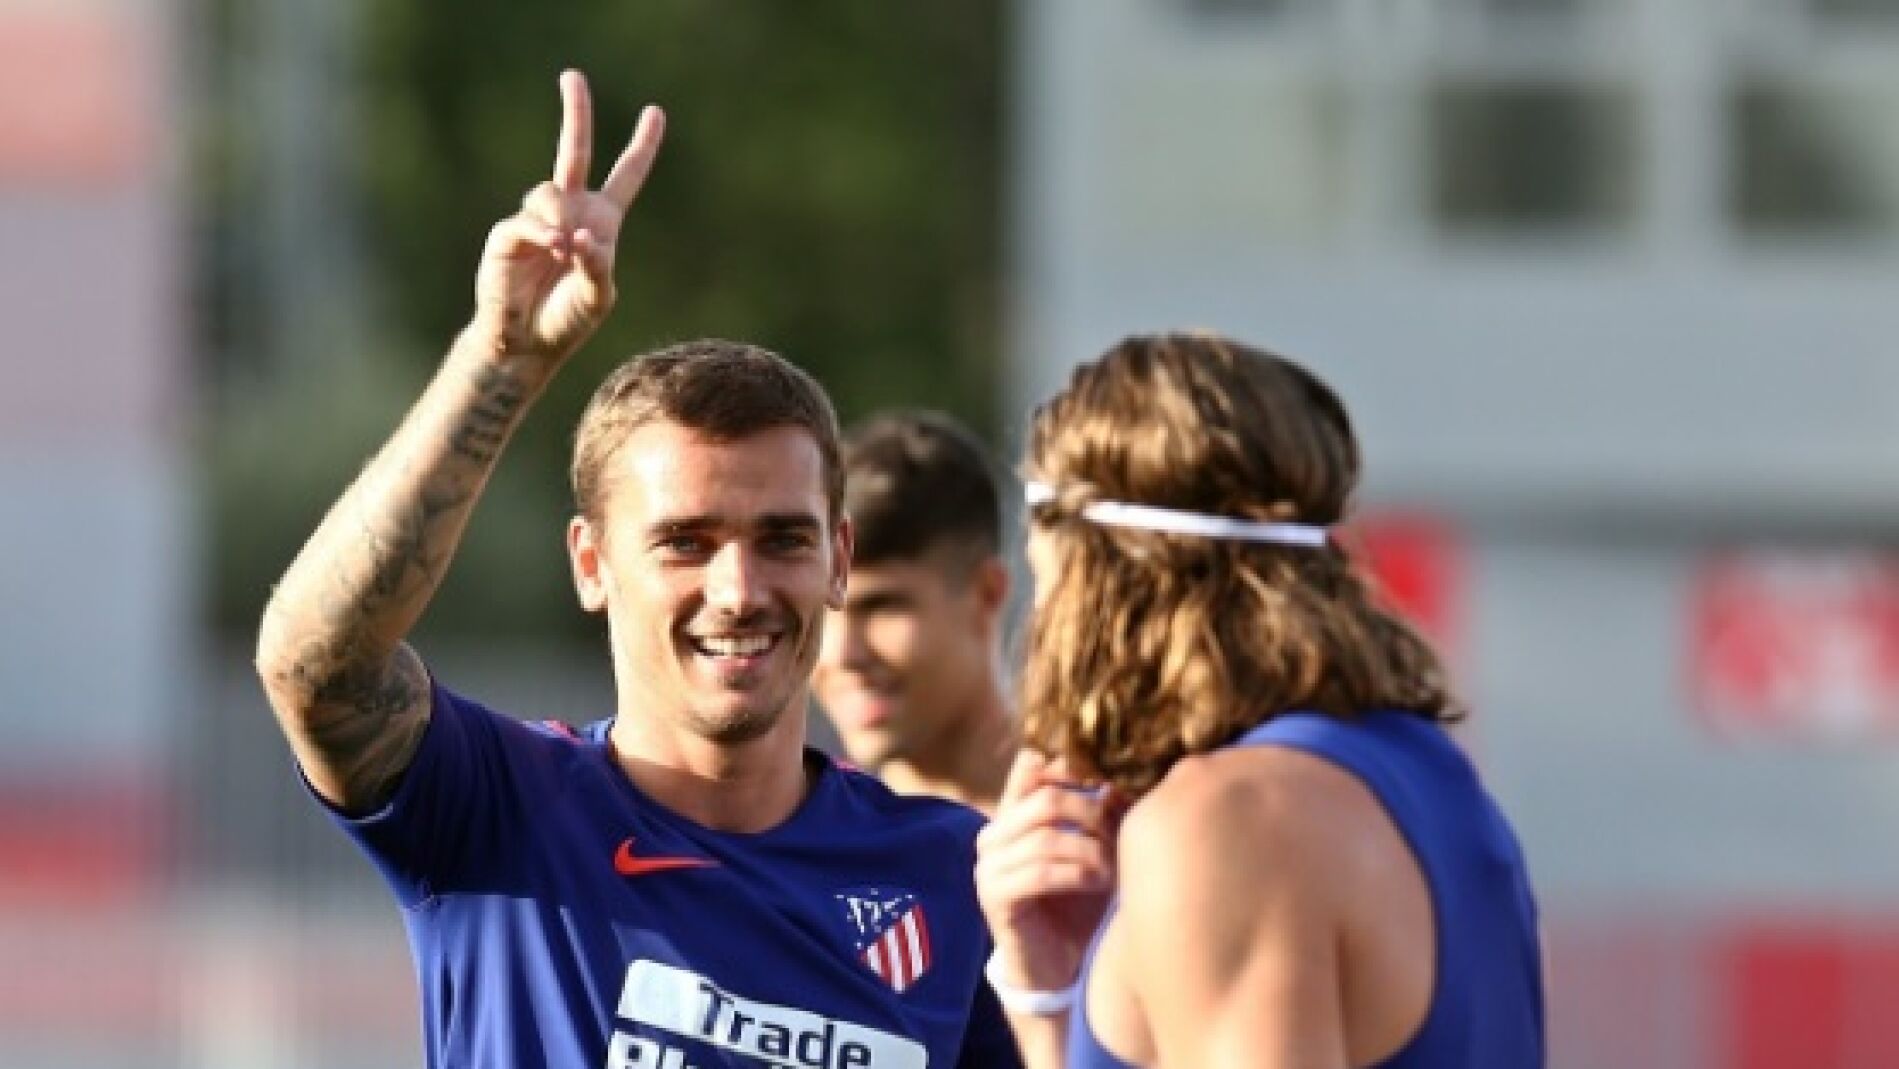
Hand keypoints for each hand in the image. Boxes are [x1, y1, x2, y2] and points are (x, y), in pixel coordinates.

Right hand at [471, 70, 664, 362]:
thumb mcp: (599, 297)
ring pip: (550, 193)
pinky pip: (527, 224)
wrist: (527, 343)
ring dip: (561, 219)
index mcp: (601, 222)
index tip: (655, 113)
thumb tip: (579, 235)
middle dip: (575, 113)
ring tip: (563, 251)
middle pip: (575, 152)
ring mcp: (537, 221)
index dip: (641, 146)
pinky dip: (542, 234)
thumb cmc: (568, 320)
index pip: (626, 176)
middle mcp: (569, 213)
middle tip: (572, 76)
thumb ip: (598, 265)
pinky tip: (553, 248)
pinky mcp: (508, 236)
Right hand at [975, 749, 1122, 992]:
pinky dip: (1076, 875)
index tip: (1110, 786)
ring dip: (1090, 850)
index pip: (1032, 769)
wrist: (1057, 963)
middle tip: (1120, 835)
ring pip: (1045, 839)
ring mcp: (987, 866)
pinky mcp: (994, 897)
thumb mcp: (1090, 850)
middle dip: (1091, 813)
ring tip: (1114, 867)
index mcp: (1011, 815)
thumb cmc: (1077, 903)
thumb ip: (1093, 815)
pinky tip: (1098, 883)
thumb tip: (1113, 782)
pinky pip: (1039, 874)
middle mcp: (992, 834)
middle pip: (1044, 801)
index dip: (1072, 771)